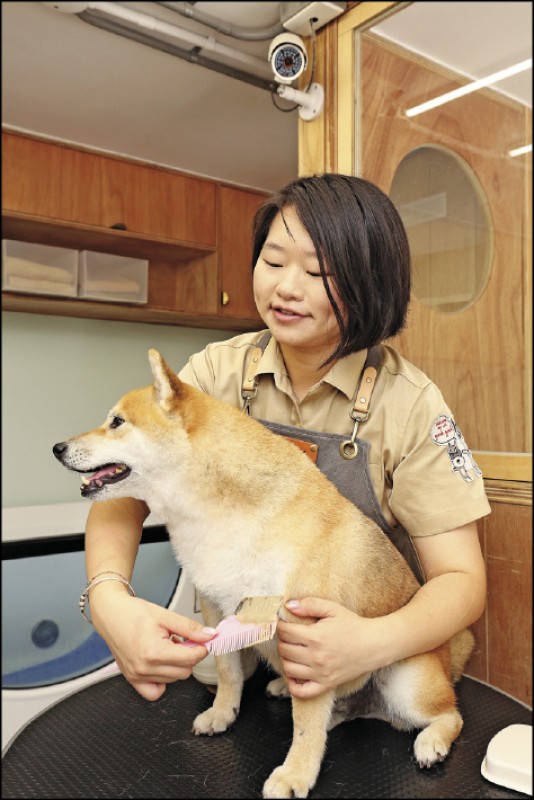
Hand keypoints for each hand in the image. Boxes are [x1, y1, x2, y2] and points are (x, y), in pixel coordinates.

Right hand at [89, 584, 216, 700]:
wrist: (111, 615)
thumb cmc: (133, 613)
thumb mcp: (166, 616)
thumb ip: (190, 628)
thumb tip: (210, 636)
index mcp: (154, 652)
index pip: (190, 659)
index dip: (201, 648)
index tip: (203, 640)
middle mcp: (144, 669)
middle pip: (184, 672)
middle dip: (189, 656)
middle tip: (181, 640)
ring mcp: (137, 677)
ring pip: (173, 679)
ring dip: (176, 665)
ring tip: (166, 646)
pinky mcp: (132, 680)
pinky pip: (155, 691)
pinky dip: (163, 680)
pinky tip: (161, 663)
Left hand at [277, 597, 381, 698]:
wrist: (373, 645)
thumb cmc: (353, 625)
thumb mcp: (332, 609)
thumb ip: (309, 604)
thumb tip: (288, 606)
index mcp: (316, 637)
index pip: (285, 632)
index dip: (281, 625)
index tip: (283, 622)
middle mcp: (316, 657)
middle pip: (284, 650)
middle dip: (282, 640)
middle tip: (289, 635)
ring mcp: (320, 673)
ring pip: (288, 669)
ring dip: (285, 659)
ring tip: (292, 651)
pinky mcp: (326, 685)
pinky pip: (301, 692)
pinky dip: (292, 685)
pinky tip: (294, 674)